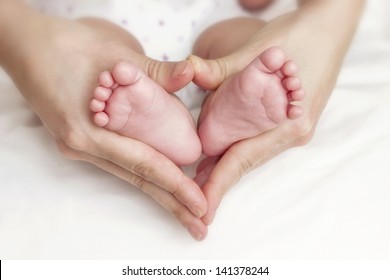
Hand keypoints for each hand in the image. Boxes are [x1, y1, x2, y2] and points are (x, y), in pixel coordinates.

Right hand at [0, 2, 206, 239]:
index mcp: (89, 131)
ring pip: (128, 173)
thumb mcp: (116, 55)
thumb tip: (191, 74)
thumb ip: (156, 71)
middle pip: (137, 179)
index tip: (200, 205)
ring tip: (186, 210)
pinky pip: (116, 161)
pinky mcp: (79, 139)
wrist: (27, 45)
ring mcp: (78, 145)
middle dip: (172, 204)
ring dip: (159, 191)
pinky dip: (142, 172)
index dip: (174, 185)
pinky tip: (160, 180)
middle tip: (200, 227)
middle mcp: (82, 146)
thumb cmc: (69, 45)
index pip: (142, 164)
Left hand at [191, 0, 362, 223]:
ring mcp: (292, 128)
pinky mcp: (289, 121)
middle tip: (192, 202)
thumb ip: (219, 68)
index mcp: (287, 123)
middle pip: (247, 162)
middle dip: (219, 182)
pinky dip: (237, 150)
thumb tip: (188, 72)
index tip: (202, 208)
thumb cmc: (295, 37)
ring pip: (252, 153)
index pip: (243, 160)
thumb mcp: (255, 51)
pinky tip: (220, 155)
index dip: (219, 184)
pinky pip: (258, 142)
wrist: (328, 28)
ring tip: (200, 182)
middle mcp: (292, 132)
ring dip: (226, 166)